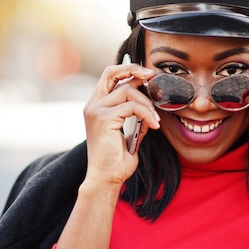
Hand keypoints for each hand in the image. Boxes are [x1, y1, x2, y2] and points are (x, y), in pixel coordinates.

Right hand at [82, 64, 159, 185]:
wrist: (106, 178)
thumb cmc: (116, 161)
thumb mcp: (129, 134)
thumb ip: (135, 118)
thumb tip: (149, 106)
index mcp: (96, 107)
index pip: (109, 77)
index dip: (128, 70)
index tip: (147, 75)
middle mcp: (93, 105)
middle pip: (111, 72)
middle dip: (134, 69)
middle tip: (152, 76)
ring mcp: (96, 110)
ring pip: (128, 91)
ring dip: (148, 104)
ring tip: (156, 120)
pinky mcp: (103, 118)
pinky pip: (132, 107)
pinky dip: (147, 114)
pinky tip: (154, 125)